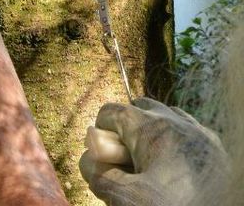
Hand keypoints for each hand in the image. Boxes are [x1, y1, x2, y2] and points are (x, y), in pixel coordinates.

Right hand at [79, 97, 227, 205]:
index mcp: (153, 126)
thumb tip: (88, 158)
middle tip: (125, 165)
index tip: (101, 159)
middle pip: (139, 108)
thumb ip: (99, 175)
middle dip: (126, 130)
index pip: (112, 111)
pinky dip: (174, 145)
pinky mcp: (216, 150)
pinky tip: (175, 174)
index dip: (99, 133)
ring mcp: (200, 134)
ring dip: (150, 136)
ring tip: (149, 169)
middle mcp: (177, 121)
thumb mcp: (127, 200)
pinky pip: (187, 134)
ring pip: (165, 119)